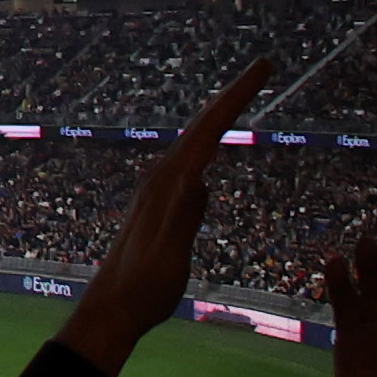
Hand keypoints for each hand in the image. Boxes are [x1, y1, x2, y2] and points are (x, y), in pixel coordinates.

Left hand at [49, 64, 268, 375]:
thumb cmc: (142, 290)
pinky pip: (189, 158)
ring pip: (193, 139)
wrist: (112, 310)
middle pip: (200, 125)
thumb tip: (200, 179)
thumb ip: (182, 220)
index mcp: (168, 185)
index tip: (263, 68)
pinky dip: (207, 140)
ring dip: (218, 113)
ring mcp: (158, 189)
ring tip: (242, 93)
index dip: (237, 97)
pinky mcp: (160, 203)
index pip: (208, 130)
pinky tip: (209, 147)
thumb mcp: (168, 259)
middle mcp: (161, 179)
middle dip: (232, 94)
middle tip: (264, 65)